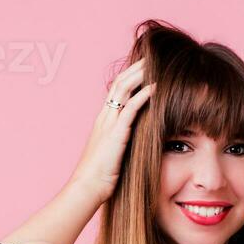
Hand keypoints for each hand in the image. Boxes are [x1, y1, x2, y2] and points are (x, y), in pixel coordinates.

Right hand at [69, 59, 155, 201]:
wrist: (87, 188)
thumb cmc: (101, 176)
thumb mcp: (114, 153)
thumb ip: (123, 141)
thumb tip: (136, 139)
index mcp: (104, 120)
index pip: (117, 90)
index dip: (130, 76)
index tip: (145, 66)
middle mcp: (104, 117)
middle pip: (120, 83)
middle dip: (136, 68)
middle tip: (153, 56)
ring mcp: (108, 124)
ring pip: (124, 90)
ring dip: (140, 75)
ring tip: (155, 63)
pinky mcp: (116, 134)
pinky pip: (131, 109)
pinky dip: (144, 96)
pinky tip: (157, 87)